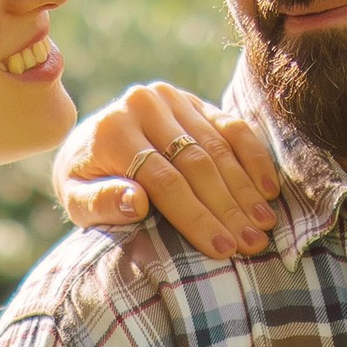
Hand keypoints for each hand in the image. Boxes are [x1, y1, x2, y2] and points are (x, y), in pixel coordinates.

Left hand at [53, 84, 280, 259]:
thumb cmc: (85, 183)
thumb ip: (100, 203)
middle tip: (253, 243)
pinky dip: (254, 158)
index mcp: (113, 130)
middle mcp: (144, 104)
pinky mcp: (193, 101)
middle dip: (228, 208)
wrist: (87, 144)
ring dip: (245, 189)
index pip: (164, 180)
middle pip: (197, 164)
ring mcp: (172, 98)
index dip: (196, 217)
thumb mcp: (77, 200)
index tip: (223, 248)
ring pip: (218, 147)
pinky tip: (269, 190)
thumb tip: (137, 204)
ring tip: (264, 225)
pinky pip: (232, 127)